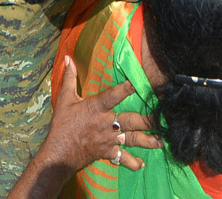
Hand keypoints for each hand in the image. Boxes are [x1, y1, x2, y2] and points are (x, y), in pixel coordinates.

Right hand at [36, 58, 160, 176]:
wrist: (59, 153)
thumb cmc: (62, 125)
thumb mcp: (65, 99)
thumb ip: (69, 78)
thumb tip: (68, 59)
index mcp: (96, 108)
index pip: (113, 96)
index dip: (125, 89)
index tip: (137, 83)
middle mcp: (106, 123)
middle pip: (131, 120)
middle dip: (147, 120)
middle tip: (163, 118)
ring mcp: (109, 139)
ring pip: (132, 139)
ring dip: (148, 141)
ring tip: (161, 142)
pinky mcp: (108, 151)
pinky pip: (122, 158)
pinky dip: (132, 162)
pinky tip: (141, 164)